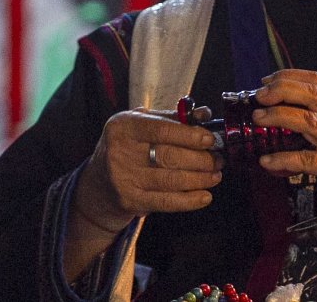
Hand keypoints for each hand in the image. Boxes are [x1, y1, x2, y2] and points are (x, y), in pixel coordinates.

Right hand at [74, 108, 223, 231]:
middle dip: (201, 159)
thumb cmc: (127, 147)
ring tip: (215, 175)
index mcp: (124, 126)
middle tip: (218, 159)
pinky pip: (166, 202)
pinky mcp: (130, 201)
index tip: (209, 139)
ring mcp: (124, 178)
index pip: (161, 129)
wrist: (98, 184)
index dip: (189, 135)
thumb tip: (204, 114)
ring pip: (171, 180)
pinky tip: (205, 196)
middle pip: (169, 156)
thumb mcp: (141, 125)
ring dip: (200, 179)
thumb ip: (172, 118)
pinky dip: (190, 200)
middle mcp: (120, 151)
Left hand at [251, 69, 316, 225]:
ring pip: (309, 120)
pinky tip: (268, 160)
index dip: (289, 77)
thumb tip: (288, 111)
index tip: (267, 80)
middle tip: (259, 95)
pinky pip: (307, 161)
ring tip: (259, 118)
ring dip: (279, 116)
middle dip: (282, 90)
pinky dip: (284, 159)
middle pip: (312, 93)